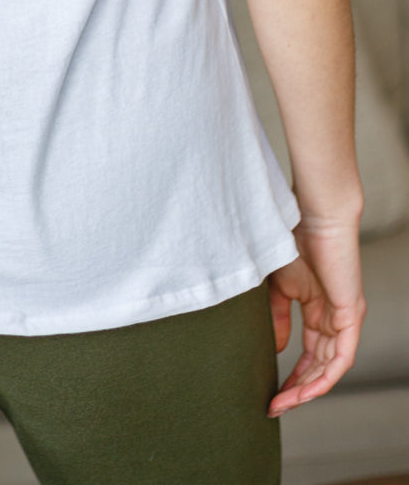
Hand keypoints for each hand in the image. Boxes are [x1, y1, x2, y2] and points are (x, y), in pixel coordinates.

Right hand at [267, 215, 365, 416]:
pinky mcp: (351, 315)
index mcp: (320, 310)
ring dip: (308, 389)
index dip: (292, 376)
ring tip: (284, 402)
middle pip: (320, 366)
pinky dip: (325, 376)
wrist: (312, 216)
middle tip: (274, 405)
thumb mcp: (280, 287)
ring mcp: (345, 319)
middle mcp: (336, 319)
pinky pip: (342, 357)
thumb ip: (280, 317)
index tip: (271, 393)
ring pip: (331, 367)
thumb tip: (280, 350)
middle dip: (297, 389)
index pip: (310, 354)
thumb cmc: (294, 242)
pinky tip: (307, 389)